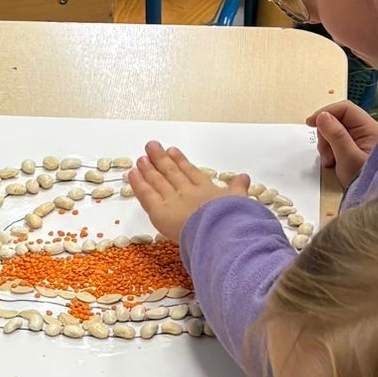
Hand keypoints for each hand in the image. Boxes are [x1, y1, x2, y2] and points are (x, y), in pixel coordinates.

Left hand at [128, 142, 248, 243]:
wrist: (220, 229)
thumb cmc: (231, 219)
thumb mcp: (240, 201)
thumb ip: (239, 189)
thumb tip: (245, 177)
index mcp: (207, 190)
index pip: (191, 173)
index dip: (181, 162)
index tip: (173, 152)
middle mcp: (188, 192)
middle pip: (172, 173)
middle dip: (162, 159)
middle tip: (152, 147)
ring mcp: (173, 200)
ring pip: (158, 181)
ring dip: (149, 169)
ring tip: (141, 158)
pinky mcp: (160, 211)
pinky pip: (146, 195)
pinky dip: (138, 184)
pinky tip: (132, 174)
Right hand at [308, 100, 377, 186]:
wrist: (371, 198)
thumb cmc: (362, 179)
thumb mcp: (348, 157)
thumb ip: (336, 135)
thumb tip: (322, 116)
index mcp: (368, 128)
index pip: (344, 109)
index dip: (326, 112)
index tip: (310, 123)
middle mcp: (364, 130)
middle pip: (337, 119)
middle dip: (325, 134)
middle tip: (325, 153)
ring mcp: (358, 140)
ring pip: (334, 132)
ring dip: (326, 144)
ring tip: (329, 162)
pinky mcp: (352, 149)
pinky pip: (335, 143)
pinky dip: (329, 151)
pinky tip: (332, 163)